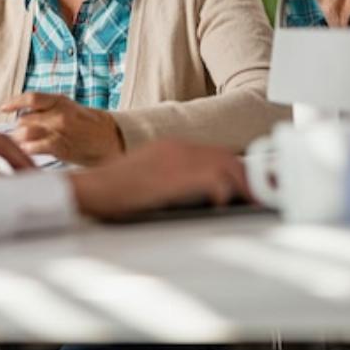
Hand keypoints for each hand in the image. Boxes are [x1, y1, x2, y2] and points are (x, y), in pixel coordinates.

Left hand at [0, 92, 123, 164]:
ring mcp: (59, 130)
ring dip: (20, 139)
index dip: (14, 103)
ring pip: (25, 132)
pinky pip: (35, 147)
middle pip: (24, 118)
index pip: (30, 98)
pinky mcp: (61, 146)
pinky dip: (28, 149)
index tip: (4, 108)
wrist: (110, 139)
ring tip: (23, 143)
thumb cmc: (88, 125)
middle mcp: (58, 113)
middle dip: (19, 128)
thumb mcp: (69, 108)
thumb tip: (23, 116)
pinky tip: (29, 151)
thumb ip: (47, 110)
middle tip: (20, 135)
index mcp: (60, 101)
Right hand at [68, 140, 249, 219]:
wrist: (92, 190)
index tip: (246, 183)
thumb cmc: (113, 190)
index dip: (234, 169)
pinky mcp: (176, 177)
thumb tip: (196, 191)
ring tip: (252, 200)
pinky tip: (227, 202)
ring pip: (225, 164)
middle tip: (257, 194)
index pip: (213, 153)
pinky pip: (214, 179)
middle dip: (245, 175)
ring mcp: (177, 161)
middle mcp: (176, 148)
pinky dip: (226, 190)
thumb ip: (171, 177)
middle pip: (224, 156)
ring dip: (242, 183)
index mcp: (169, 146)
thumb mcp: (147, 176)